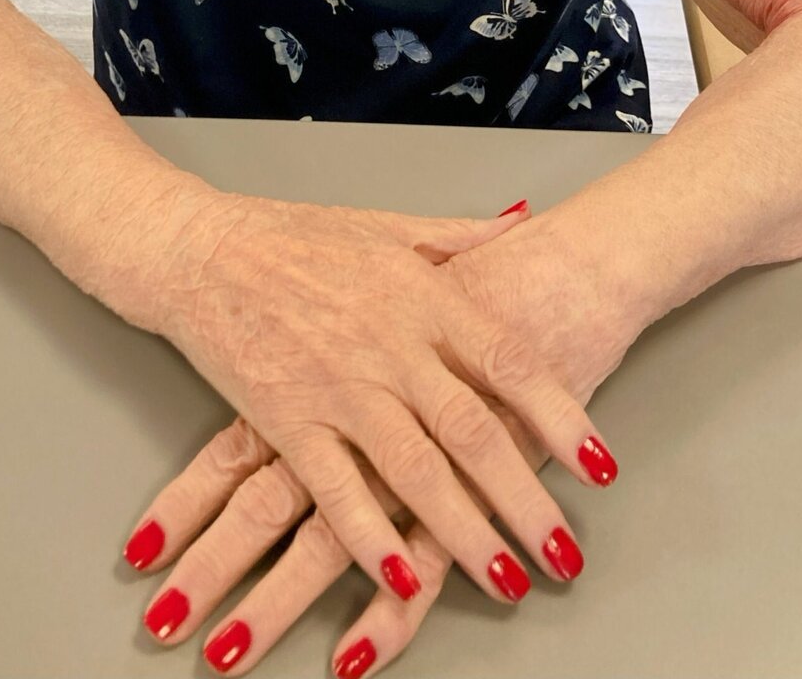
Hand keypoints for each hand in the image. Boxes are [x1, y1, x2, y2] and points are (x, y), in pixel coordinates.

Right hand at [137, 201, 622, 661]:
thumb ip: (460, 235)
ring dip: (463, 533)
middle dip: (525, 500)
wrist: (199, 249)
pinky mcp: (283, 418)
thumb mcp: (385, 224)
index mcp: (420, 293)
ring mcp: (335, 384)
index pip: (509, 361)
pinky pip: (335, 490)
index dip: (562, 417)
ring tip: (506, 579)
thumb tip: (524, 221)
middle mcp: (387, 342)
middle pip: (471, 431)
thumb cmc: (292, 234)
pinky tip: (403, 578)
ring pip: (413, 472)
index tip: (601, 466)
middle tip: (564, 553)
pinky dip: (370, 539)